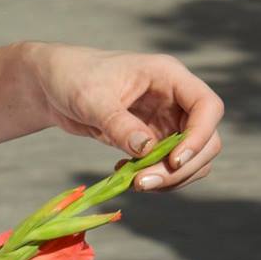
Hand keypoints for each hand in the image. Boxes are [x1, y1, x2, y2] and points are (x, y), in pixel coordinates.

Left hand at [21, 42, 222, 190]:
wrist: (52, 86)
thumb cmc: (72, 77)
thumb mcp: (91, 98)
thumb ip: (119, 123)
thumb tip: (147, 150)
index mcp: (168, 76)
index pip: (208, 106)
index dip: (200, 136)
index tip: (174, 160)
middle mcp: (175, 99)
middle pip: (207, 139)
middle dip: (183, 166)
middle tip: (144, 182)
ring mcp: (166, 121)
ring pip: (193, 158)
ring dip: (171, 177)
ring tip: (134, 183)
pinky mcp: (154, 140)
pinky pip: (170, 166)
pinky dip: (156, 176)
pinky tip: (126, 174)